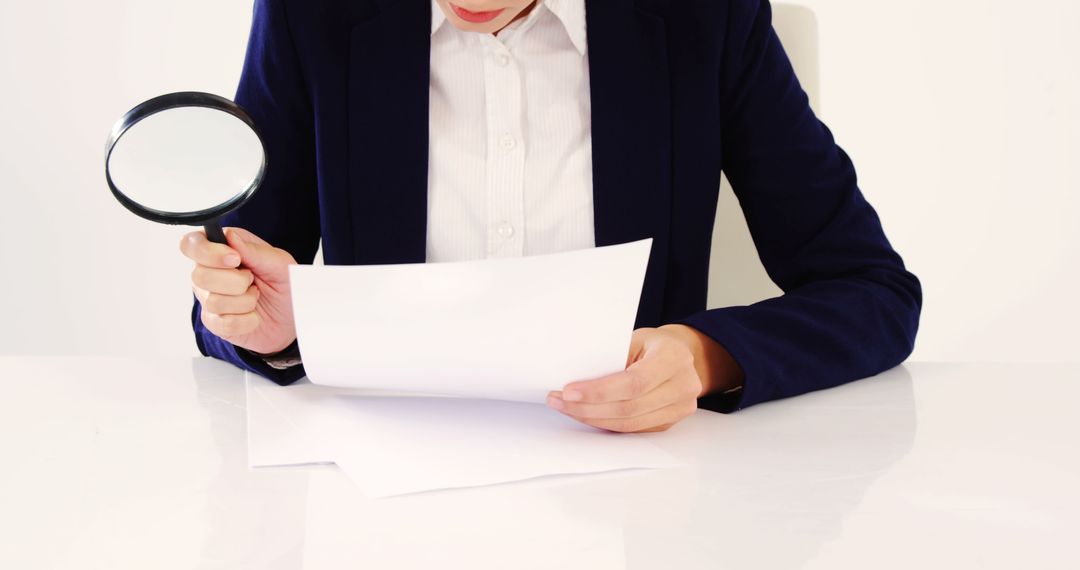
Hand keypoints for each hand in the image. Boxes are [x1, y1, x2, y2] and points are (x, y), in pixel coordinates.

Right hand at [180, 227, 297, 354]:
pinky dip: (247, 320)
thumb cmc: (283, 283)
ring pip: (213, 301)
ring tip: (255, 297)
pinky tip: (253, 315)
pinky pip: (224, 323)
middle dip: (236, 281)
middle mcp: (207, 272)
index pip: (190, 244)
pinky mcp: (214, 322)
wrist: (291, 316)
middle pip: (199, 276)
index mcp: (219, 249)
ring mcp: (207, 298)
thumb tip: (230, 236)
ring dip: (245, 301)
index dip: (207, 252)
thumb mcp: (279, 263)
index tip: (235, 259)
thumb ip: (255, 251)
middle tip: (253, 280)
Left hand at [547, 325, 740, 432]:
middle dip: (588, 407)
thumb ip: (612, 357)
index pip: (634, 383)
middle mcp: (683, 385)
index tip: (568, 391)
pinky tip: (586, 414)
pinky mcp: (670, 422)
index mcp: (674, 358)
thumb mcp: (634, 338)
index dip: (599, 391)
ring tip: (566, 407)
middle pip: (629, 407)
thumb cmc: (652, 344)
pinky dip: (606, 423)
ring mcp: (680, 408)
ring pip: (629, 424)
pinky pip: (633, 430)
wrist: (680, 355)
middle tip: (559, 400)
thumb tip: (576, 378)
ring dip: (592, 418)